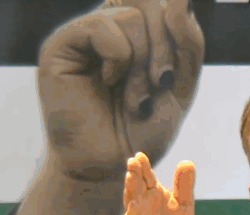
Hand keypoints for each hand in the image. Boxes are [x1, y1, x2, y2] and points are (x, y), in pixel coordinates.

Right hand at [37, 0, 203, 181]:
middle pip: (152, 4)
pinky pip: (101, 26)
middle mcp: (111, 26)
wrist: (113, 164)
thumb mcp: (179, 85)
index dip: (178, 29)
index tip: (169, 74)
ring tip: (136, 97)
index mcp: (139, 33)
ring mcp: (86, 33)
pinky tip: (110, 82)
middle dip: (166, 47)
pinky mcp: (62, 45)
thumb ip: (188, 43)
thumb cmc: (142, 128)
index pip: (166, 5)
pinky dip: (119, 57)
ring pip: (132, 15)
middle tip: (160, 83)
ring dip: (143, 62)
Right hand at [123, 153, 195, 214]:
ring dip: (130, 190)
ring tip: (131, 177)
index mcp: (153, 193)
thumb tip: (188, 161)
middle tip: (133, 161)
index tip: (140, 156)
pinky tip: (133, 206)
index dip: (143, 167)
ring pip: (131, 201)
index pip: (147, 176)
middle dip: (134, 174)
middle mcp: (141, 202)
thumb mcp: (184, 205)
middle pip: (136, 185)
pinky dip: (132, 214)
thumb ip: (184, 185)